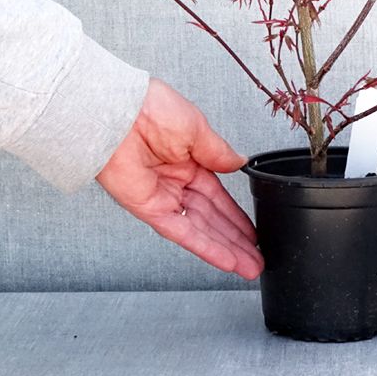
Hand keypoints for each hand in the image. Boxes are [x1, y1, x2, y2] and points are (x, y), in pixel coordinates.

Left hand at [96, 77, 262, 279]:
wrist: (119, 113)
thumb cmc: (151, 109)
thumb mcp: (197, 128)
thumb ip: (218, 152)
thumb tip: (239, 162)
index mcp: (189, 159)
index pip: (218, 195)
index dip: (236, 214)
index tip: (253, 231)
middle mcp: (176, 181)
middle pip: (212, 217)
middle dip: (236, 238)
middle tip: (257, 257)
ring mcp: (163, 197)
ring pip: (200, 229)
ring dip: (226, 249)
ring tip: (249, 266)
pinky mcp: (149, 209)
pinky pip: (181, 232)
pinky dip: (203, 246)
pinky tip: (224, 259)